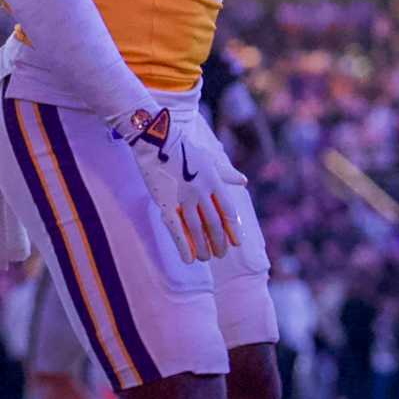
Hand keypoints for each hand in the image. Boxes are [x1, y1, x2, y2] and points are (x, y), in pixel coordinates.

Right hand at [118, 108, 246, 263]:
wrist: (155, 140)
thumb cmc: (182, 147)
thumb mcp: (208, 158)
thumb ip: (225, 173)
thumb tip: (243, 181)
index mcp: (213, 181)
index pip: (228, 211)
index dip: (233, 228)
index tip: (237, 242)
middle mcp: (201, 191)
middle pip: (214, 224)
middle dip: (219, 242)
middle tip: (221, 254)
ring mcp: (183, 198)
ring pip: (197, 229)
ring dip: (203, 247)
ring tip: (206, 258)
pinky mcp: (165, 202)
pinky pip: (176, 228)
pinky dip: (183, 245)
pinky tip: (189, 259)